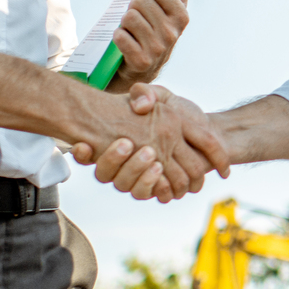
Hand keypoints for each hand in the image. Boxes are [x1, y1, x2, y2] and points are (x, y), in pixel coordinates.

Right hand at [71, 83, 229, 201]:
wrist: (206, 128)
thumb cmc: (179, 111)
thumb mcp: (159, 96)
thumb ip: (145, 94)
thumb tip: (139, 105)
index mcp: (117, 144)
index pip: (87, 154)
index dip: (82, 154)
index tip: (82, 146)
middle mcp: (125, 163)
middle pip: (105, 173)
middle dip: (113, 161)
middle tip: (127, 144)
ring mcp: (141, 175)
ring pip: (126, 186)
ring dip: (137, 175)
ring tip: (154, 162)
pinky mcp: (161, 186)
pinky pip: (149, 194)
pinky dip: (154, 187)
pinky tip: (161, 176)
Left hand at [107, 0, 201, 88]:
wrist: (143, 68)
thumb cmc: (156, 29)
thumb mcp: (172, 9)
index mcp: (182, 16)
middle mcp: (173, 33)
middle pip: (139, 1)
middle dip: (133, 7)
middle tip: (138, 18)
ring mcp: (158, 48)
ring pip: (129, 17)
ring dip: (125, 22)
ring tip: (132, 30)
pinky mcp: (141, 61)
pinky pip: (120, 36)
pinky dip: (118, 37)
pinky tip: (126, 42)